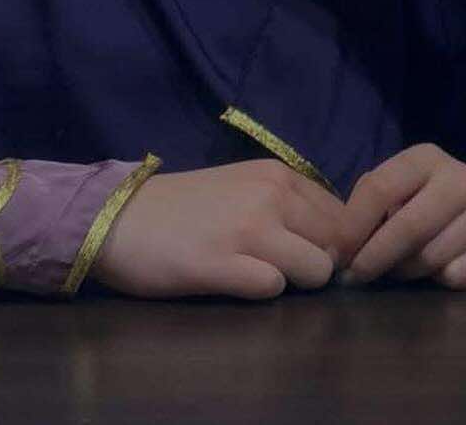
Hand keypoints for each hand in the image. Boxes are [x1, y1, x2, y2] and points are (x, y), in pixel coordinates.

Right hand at [93, 159, 345, 298]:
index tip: (311, 256)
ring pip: (314, 269)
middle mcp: (271, 195)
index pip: (343, 215)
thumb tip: (334, 240)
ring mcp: (247, 229)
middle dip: (319, 264)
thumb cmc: (187, 207)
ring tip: (258, 276)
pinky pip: (272, 288)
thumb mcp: (247, 186)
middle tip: (284, 271)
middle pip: (336, 245)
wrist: (122, 218)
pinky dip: (261, 292)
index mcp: (279, 174)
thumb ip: (290, 204)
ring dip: (293, 281)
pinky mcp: (221, 264)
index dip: (335, 244)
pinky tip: (234, 282)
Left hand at [338, 144, 465, 288]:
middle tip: (355, 278)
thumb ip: (367, 208)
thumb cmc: (424, 203)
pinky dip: (439, 282)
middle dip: (374, 258)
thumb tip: (335, 249)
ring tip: (398, 270)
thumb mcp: (396, 192)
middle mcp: (462, 178)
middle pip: (408, 227)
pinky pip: (457, 276)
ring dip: (405, 273)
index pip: (379, 188)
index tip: (334, 256)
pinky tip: (437, 271)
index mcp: (426, 157)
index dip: (351, 227)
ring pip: (430, 257)